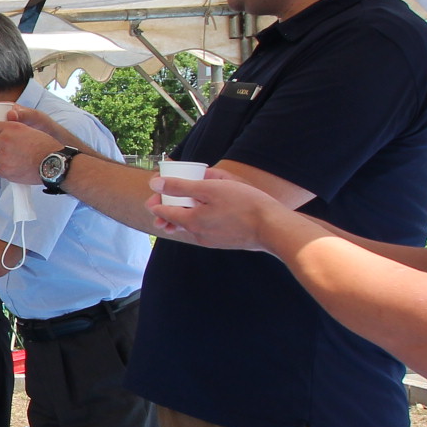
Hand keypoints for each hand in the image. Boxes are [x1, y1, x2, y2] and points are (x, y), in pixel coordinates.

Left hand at [0, 119, 65, 185]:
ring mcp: (2, 156)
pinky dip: (7, 171)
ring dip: (5, 160)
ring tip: (22, 161)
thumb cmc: (46, 147)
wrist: (52, 164)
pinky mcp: (3, 170)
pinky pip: (0, 170)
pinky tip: (20, 169)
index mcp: (10, 128)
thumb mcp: (29, 131)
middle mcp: (3, 140)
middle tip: (14, 153)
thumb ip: (13, 132)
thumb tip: (0, 137)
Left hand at [151, 171, 283, 249]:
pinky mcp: (224, 242)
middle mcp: (197, 235)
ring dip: (188, 210)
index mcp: (190, 222)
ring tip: (195, 195)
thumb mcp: (211, 188)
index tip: (161, 185)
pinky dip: (203, 216)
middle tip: (174, 190)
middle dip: (171, 204)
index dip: (157, 197)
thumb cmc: (244, 204)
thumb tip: (154, 184)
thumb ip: (180, 187)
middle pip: (175, 220)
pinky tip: (213, 206)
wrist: (273, 227)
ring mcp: (211, 241)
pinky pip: (205, 228)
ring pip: (191, 224)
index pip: (162, 212)